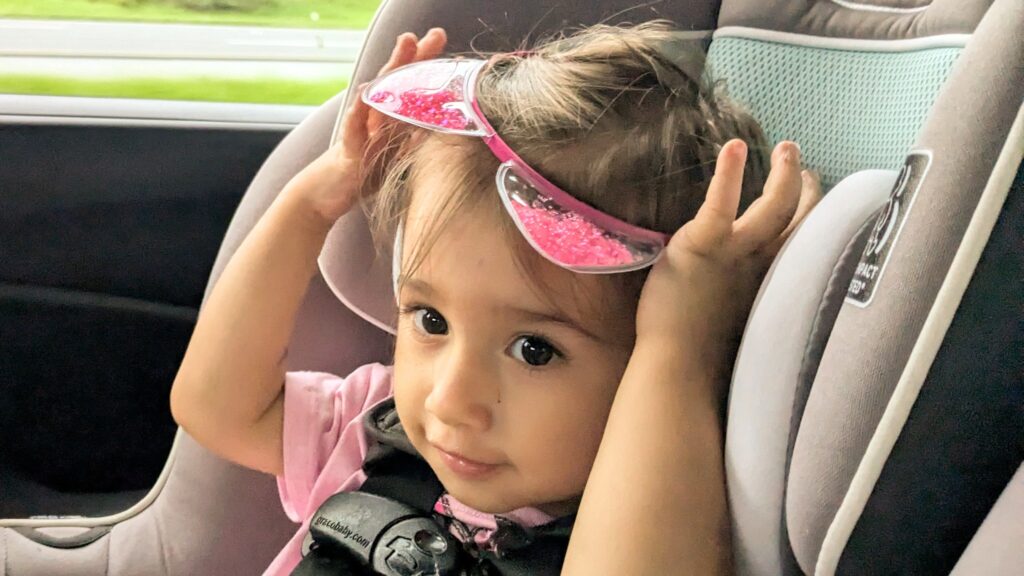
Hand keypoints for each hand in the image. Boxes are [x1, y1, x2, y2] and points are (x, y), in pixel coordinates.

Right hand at [282, 28, 447, 225]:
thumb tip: (441, 130)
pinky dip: (358, 109)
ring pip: (379, 93)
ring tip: (406, 44)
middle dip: (417, 56)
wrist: (326, 194)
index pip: (413, 89)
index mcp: (391, 121)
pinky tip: (365, 92)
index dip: (432, 70)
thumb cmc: (361, 174)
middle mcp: (376, 119)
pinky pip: (353, 126)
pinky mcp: (348, 148)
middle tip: (436, 34)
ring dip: (393, 69)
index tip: (454, 53)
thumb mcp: (394, 157)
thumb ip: (413, 142)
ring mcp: (361, 129)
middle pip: (398, 81)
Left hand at [635, 139, 820, 391]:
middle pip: (798, 219)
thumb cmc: (702, 358)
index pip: (803, 245)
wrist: (680, 368)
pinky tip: (734, 146)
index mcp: (772, 285)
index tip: (818, 205)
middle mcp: (763, 265)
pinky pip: (721, 201)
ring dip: (786, 173)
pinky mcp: (704, 244)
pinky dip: (730, 173)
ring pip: (774, 204)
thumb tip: (747, 306)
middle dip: (807, 191)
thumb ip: (749, 305)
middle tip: (809, 169)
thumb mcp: (740, 326)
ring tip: (788, 147)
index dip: (814, 221)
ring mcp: (736, 252)